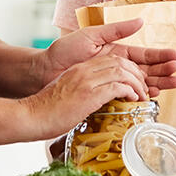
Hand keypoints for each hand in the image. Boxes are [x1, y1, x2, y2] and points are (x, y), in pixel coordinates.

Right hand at [20, 53, 152, 140]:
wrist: (31, 116)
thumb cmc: (48, 110)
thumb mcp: (68, 93)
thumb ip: (84, 91)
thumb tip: (97, 101)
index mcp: (81, 69)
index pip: (113, 59)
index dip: (129, 68)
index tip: (136, 81)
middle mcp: (85, 70)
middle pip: (121, 62)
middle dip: (137, 74)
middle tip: (143, 88)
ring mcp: (87, 81)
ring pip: (123, 72)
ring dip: (137, 83)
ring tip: (141, 95)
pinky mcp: (89, 94)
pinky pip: (118, 86)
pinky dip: (130, 91)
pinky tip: (133, 99)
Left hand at [42, 19, 175, 96]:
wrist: (43, 72)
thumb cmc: (63, 51)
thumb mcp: (90, 35)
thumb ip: (116, 30)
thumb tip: (140, 21)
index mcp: (115, 52)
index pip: (143, 55)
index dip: (159, 56)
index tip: (175, 57)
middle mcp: (116, 67)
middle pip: (146, 70)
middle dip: (163, 72)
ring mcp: (111, 81)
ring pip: (140, 83)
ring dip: (157, 84)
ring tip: (172, 85)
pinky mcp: (104, 94)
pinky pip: (126, 96)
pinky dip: (140, 96)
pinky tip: (152, 97)